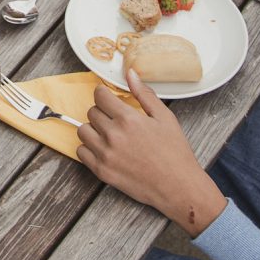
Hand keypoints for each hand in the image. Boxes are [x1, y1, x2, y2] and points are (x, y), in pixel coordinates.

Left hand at [78, 70, 227, 234]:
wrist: (177, 186)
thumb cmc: (174, 152)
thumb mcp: (165, 118)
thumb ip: (144, 94)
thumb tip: (130, 74)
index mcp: (128, 119)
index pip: (100, 96)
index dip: (104, 94)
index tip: (108, 98)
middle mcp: (113, 135)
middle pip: (92, 112)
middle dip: (102, 112)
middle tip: (115, 119)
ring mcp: (105, 154)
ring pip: (83, 131)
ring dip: (93, 129)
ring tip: (109, 134)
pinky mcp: (102, 171)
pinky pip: (81, 152)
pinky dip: (89, 148)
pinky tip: (103, 148)